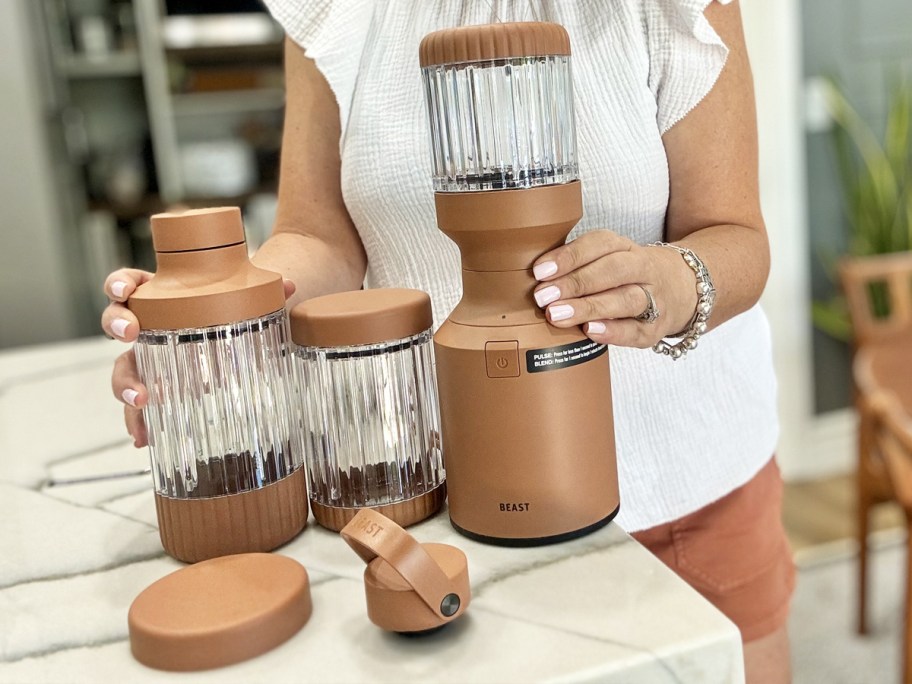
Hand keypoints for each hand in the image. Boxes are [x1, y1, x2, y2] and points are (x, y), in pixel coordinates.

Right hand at [101, 269, 295, 447]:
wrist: (235, 336)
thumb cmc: (229, 312)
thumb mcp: (245, 302)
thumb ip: (263, 293)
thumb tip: (290, 287)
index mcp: (161, 297)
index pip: (130, 283)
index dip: (119, 285)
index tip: (124, 293)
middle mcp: (147, 326)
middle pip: (114, 323)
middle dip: (115, 326)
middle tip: (129, 336)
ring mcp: (149, 358)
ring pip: (123, 369)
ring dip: (124, 385)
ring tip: (140, 402)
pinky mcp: (157, 387)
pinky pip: (139, 405)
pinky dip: (138, 422)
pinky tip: (143, 438)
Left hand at [531, 231, 697, 347]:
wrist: (684, 290)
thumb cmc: (628, 275)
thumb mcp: (609, 258)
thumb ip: (577, 265)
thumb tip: (535, 279)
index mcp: (626, 248)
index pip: (599, 244)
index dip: (569, 257)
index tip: (540, 271)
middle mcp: (643, 269)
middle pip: (612, 271)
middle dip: (574, 283)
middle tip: (542, 297)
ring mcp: (653, 299)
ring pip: (624, 300)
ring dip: (589, 307)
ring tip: (557, 315)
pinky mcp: (655, 329)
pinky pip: (635, 330)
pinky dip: (613, 331)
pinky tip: (589, 331)